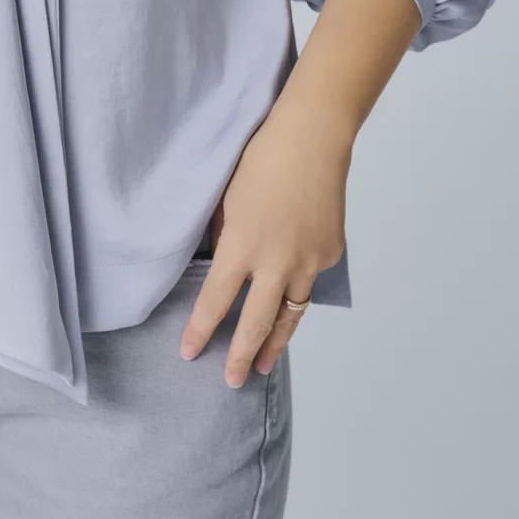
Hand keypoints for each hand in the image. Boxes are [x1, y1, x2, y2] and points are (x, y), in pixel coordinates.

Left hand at [180, 108, 351, 385]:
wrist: (313, 138)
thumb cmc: (260, 159)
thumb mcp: (226, 199)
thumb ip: (225, 237)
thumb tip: (224, 261)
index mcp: (241, 247)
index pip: (215, 301)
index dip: (200, 330)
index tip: (188, 353)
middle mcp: (276, 263)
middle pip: (256, 323)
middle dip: (241, 356)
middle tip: (231, 380)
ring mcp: (309, 261)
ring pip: (290, 314)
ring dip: (275, 341)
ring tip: (263, 364)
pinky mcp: (330, 253)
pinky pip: (310, 280)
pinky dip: (298, 290)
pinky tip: (289, 296)